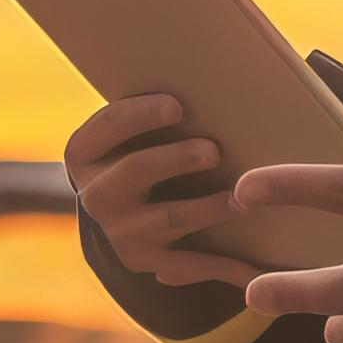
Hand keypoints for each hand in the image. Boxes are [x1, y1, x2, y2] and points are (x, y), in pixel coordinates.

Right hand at [65, 94, 250, 290]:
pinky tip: (257, 268)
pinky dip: (226, 267)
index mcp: (85, 154)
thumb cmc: (138, 150)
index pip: (108, 126)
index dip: (141, 115)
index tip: (178, 106)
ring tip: (244, 200)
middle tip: (213, 152)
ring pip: (171, 218)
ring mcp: (121, 233)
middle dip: (176, 159)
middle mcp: (96, 196)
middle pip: (137, 170)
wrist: (119, 214)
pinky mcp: (148, 262)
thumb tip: (215, 73)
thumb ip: (153, 112)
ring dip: (209, 209)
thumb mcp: (127, 133)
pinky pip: (192, 264)